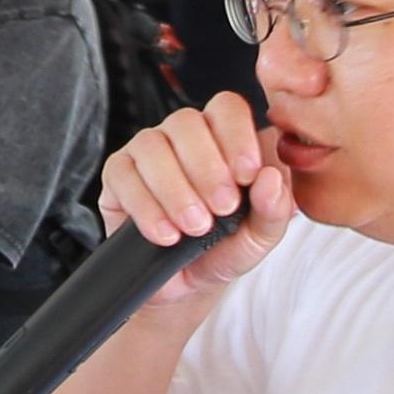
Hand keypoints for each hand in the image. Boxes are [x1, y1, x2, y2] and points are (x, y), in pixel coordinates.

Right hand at [93, 91, 291, 304]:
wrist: (184, 285)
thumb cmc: (224, 248)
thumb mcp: (260, 237)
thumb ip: (274, 209)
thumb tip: (271, 178)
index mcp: (224, 137)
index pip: (227, 108)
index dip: (237, 134)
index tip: (247, 175)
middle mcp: (183, 136)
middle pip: (186, 121)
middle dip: (207, 167)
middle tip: (223, 208)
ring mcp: (147, 151)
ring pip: (152, 146)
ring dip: (176, 189)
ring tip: (195, 227)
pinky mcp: (118, 174)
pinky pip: (123, 175)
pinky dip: (146, 207)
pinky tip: (166, 235)